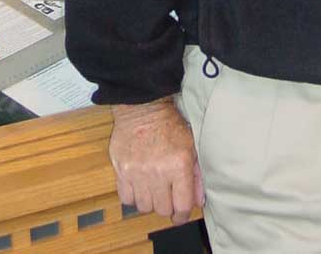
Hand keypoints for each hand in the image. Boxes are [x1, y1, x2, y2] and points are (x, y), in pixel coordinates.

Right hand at [109, 98, 203, 224]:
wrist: (143, 107)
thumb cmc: (169, 124)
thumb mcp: (191, 145)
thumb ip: (196, 174)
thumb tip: (198, 201)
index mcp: (179, 164)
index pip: (182, 206)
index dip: (183, 214)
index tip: (181, 213)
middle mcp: (158, 171)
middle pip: (163, 210)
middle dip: (167, 206)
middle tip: (167, 197)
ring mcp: (137, 172)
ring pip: (144, 207)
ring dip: (150, 201)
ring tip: (153, 188)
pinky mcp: (121, 170)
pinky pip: (126, 199)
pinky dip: (133, 196)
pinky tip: (139, 185)